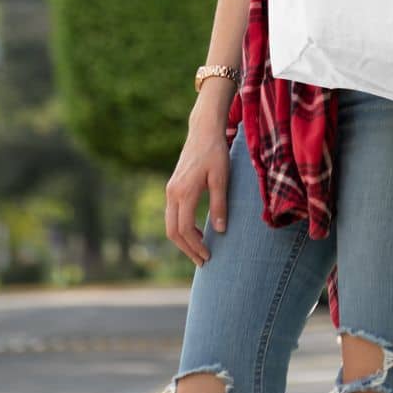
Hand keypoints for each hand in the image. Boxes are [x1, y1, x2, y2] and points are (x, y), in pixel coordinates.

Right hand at [164, 127, 230, 267]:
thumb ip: (219, 204)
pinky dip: (182, 227)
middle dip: (187, 249)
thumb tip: (220, 231)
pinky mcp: (173, 186)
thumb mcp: (221, 178)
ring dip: (184, 240)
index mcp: (184, 192)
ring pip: (170, 224)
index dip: (195, 246)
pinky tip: (198, 231)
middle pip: (172, 231)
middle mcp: (172, 193)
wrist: (204, 131)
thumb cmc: (215, 152)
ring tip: (201, 250)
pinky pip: (173, 214)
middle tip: (203, 261)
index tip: (208, 256)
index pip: (184, 229)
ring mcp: (170, 190)